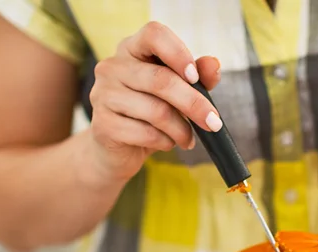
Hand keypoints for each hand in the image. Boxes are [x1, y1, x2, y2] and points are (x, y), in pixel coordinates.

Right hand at [88, 21, 222, 180]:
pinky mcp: (103, 124)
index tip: (195, 77)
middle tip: (213, 123)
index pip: (154, 35)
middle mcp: (112, 67)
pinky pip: (146, 133)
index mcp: (132, 50)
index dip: (178, 54)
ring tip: (189, 139)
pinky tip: (168, 144)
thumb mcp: (176, 94)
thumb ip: (196, 78)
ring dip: (181, 130)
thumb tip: (214, 65)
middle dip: (194, 104)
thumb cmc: (150, 116)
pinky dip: (166, 142)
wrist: (119, 150)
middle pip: (161, 80)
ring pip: (156, 111)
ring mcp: (104, 95)